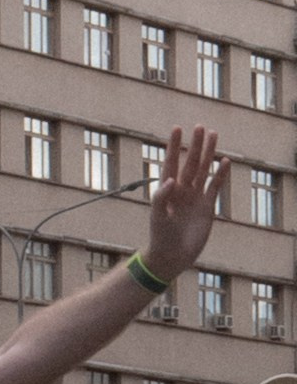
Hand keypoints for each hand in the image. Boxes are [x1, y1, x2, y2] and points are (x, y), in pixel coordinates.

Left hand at [141, 126, 228, 283]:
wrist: (172, 256)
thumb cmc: (160, 237)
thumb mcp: (158, 217)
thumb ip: (161, 197)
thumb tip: (170, 179)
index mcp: (167, 190)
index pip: (171, 162)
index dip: (174, 146)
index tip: (177, 129)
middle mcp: (182, 190)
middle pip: (190, 162)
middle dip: (195, 145)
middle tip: (200, 127)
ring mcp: (195, 197)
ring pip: (203, 170)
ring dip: (208, 154)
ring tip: (214, 135)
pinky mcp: (207, 207)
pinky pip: (215, 186)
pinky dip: (220, 175)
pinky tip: (225, 161)